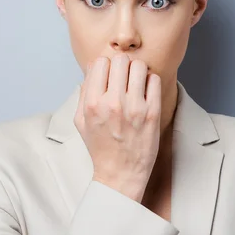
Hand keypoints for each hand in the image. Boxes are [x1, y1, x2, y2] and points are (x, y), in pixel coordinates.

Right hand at [74, 53, 161, 202]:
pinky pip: (154, 80)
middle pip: (120, 60)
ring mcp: (134, 107)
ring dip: (137, 71)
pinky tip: (146, 92)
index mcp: (92, 104)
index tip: (109, 76)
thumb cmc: (100, 147)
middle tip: (124, 77)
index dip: (105, 66)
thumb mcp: (81, 121)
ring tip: (135, 83)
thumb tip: (92, 66)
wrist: (120, 174)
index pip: (100, 62)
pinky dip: (150, 81)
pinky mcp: (152, 113)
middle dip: (122, 65)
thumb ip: (84, 92)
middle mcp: (112, 103)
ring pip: (138, 66)